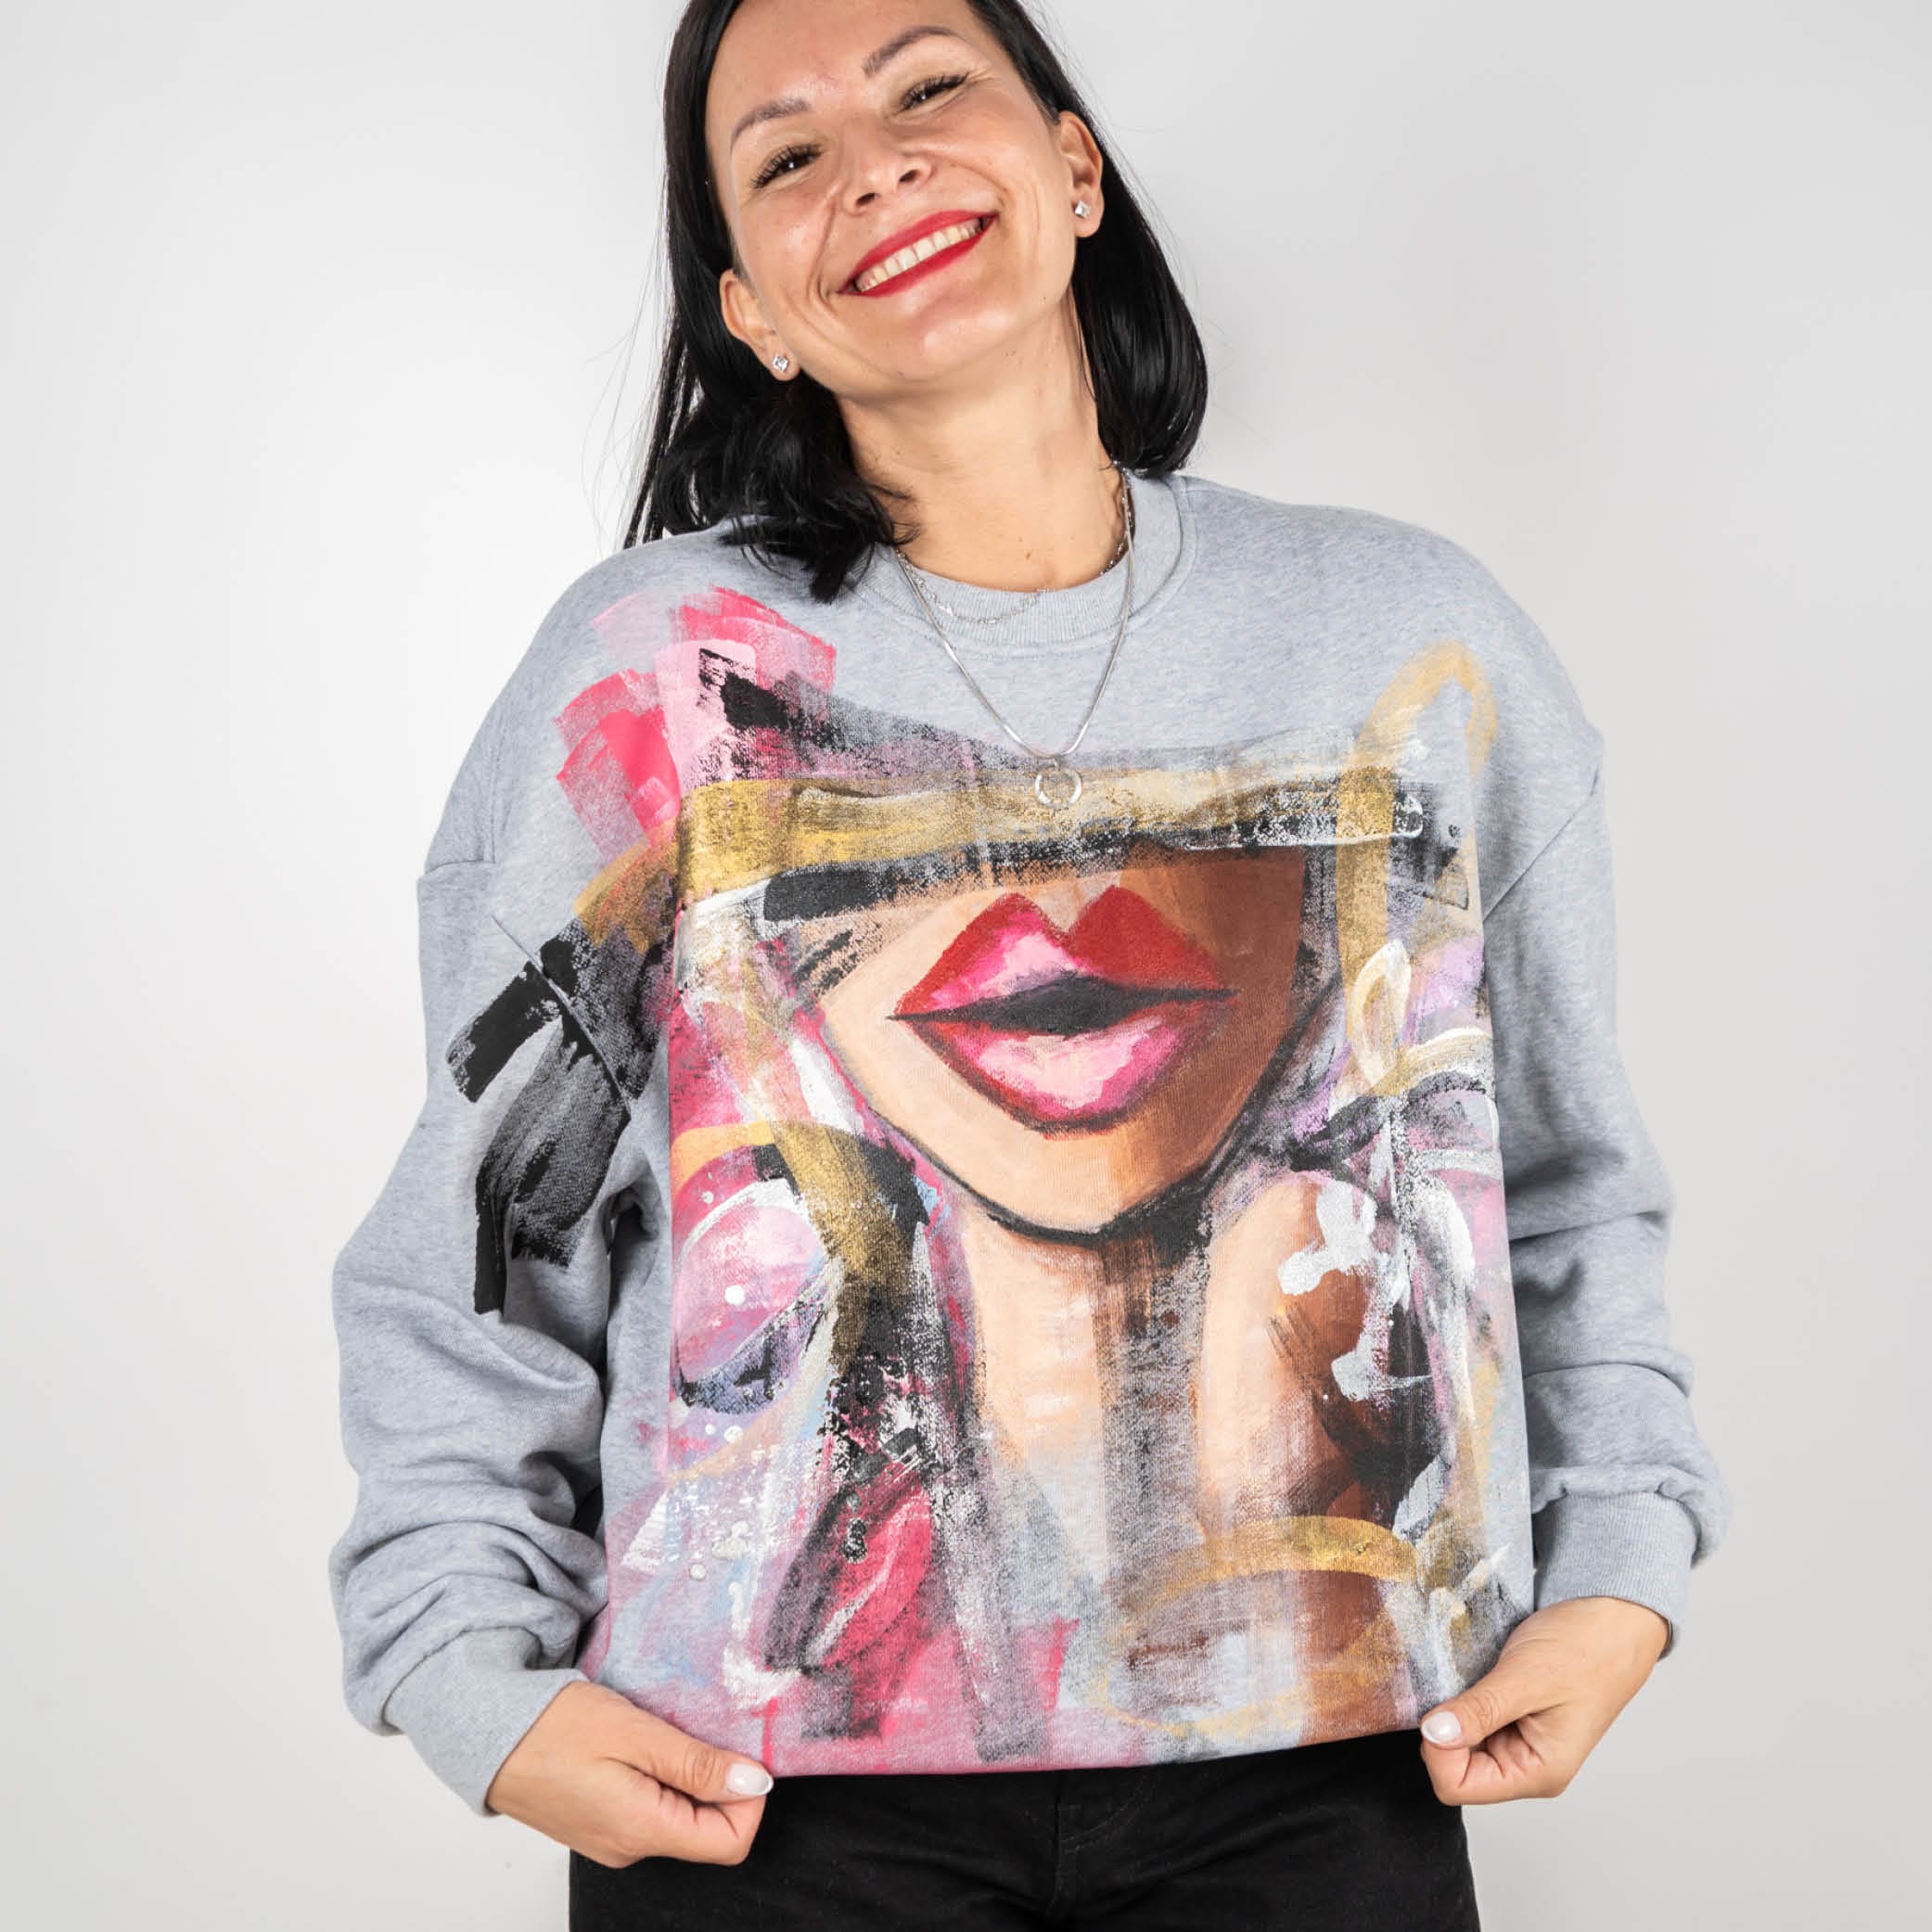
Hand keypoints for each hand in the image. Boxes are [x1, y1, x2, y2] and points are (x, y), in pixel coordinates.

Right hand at [484, 1681, 774, 1866]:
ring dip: (690, 1777)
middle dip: (720, 1782)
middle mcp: (629, 1847)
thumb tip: (756, 1783)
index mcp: (642, 1831)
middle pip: (709, 1831)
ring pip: (681, 1818)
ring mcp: (613, 1839)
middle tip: (700, 1730)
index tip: (740, 1750)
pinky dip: (664, 1779)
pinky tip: (645, 1744)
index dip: (749, 1797)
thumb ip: (698, 1763)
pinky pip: (653, 1810)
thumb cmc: (553, 1727)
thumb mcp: (636, 1733)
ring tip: (666, 1733)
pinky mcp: (600, 1823)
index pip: (731, 1842)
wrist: (486, 1730)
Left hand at [1415, 1595, 1669, 1804]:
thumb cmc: (1585, 1649)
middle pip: (1453, 1767)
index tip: (1441, 1709)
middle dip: (1443, 1729)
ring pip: (1458, 1743)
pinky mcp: (1510, 1719)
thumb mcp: (1526, 1678)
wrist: (1611, 1620)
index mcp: (1537, 1773)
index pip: (1457, 1786)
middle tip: (1458, 1686)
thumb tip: (1434, 1734)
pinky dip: (1462, 1699)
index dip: (1438, 1750)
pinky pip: (1469, 1720)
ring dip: (1453, 1711)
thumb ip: (1480, 1710)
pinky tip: (1475, 1676)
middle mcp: (1526, 1766)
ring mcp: (1517, 1743)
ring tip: (1472, 1678)